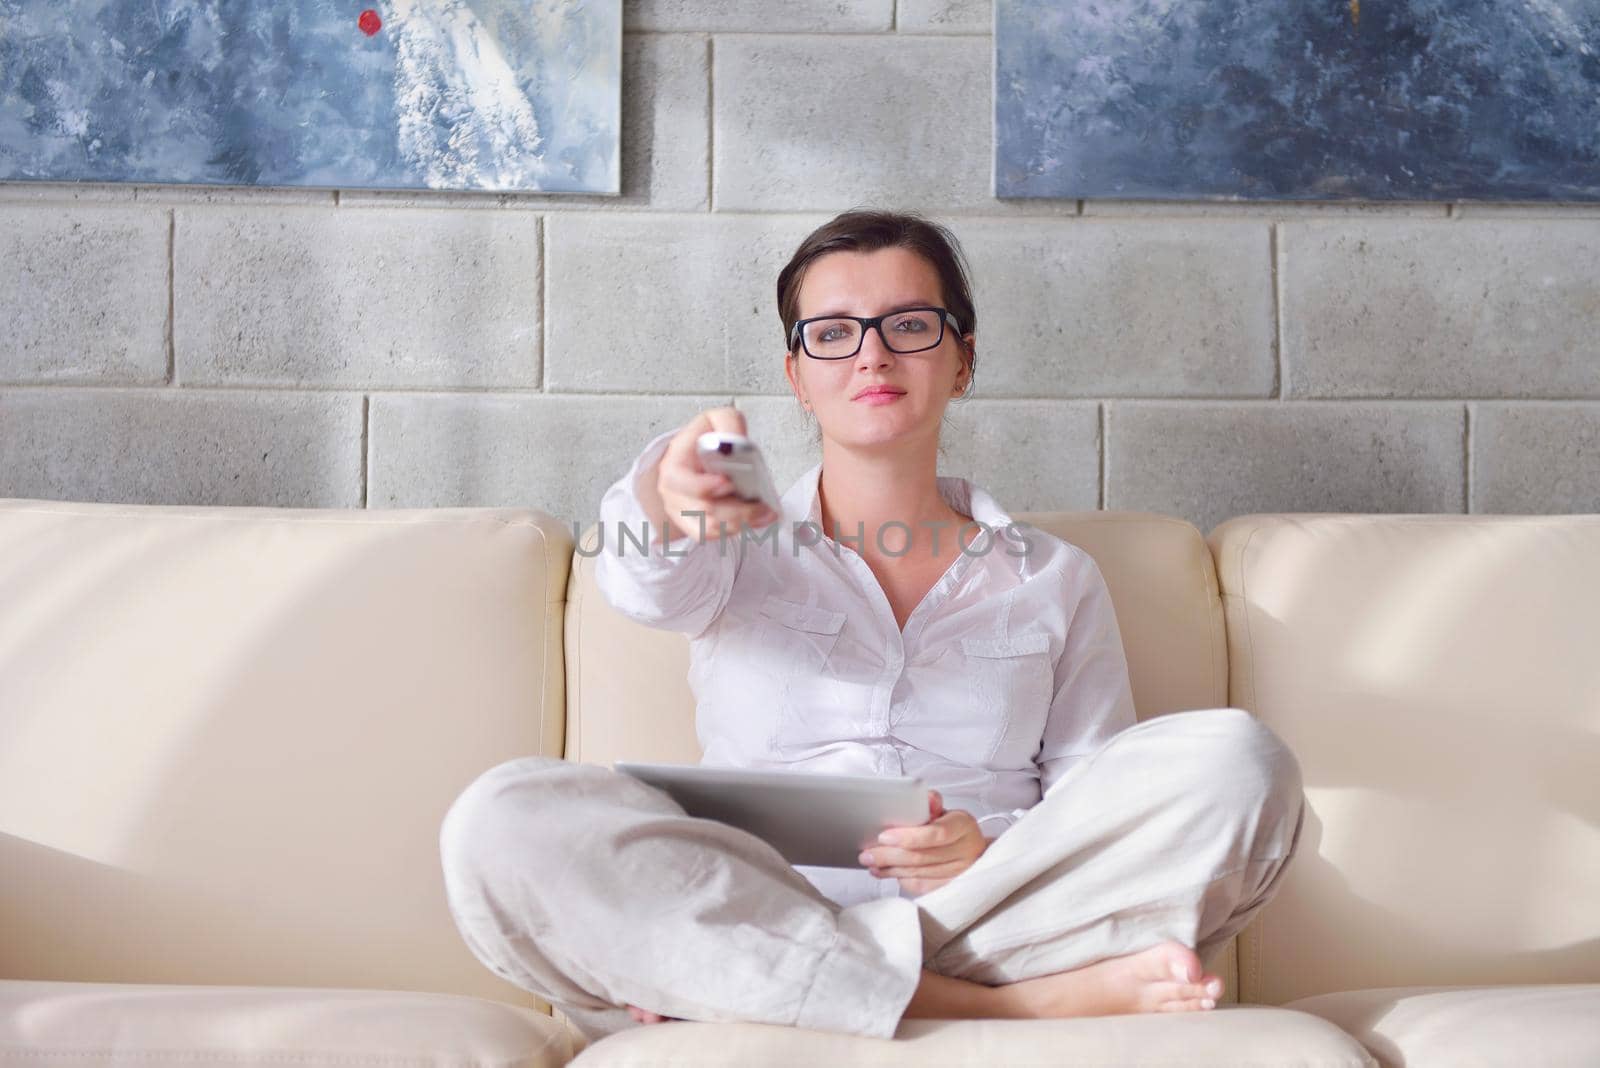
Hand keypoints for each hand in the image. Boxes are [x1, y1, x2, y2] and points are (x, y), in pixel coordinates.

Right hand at [652, 406, 777, 543]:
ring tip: (764, 511)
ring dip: (740, 522)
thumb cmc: (708, 439)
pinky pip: (714, 536)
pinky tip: (756, 519)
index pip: (680, 481)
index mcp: (674, 463)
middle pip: (701, 510)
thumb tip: (736, 442)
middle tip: (762, 504)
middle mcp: (672, 491)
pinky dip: (738, 530)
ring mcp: (681, 511)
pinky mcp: (694, 525)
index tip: (728, 483)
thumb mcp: (718, 419)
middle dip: (735, 510)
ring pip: (710, 528)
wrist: (701, 455)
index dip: (705, 486)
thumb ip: (729, 424)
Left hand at [857, 790, 991, 895]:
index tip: (884, 836)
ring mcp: (959, 873)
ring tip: (871, 863)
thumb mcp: (945, 810)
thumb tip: (926, 799)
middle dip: (889, 856)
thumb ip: (931, 802)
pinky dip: (900, 879)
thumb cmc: (953, 828)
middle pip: (922, 857)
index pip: (937, 834)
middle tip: (867, 854)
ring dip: (890, 869)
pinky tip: (886, 871)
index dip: (909, 837)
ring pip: (918, 873)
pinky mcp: (950, 888)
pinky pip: (920, 886)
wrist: (973, 851)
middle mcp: (965, 852)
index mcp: (964, 826)